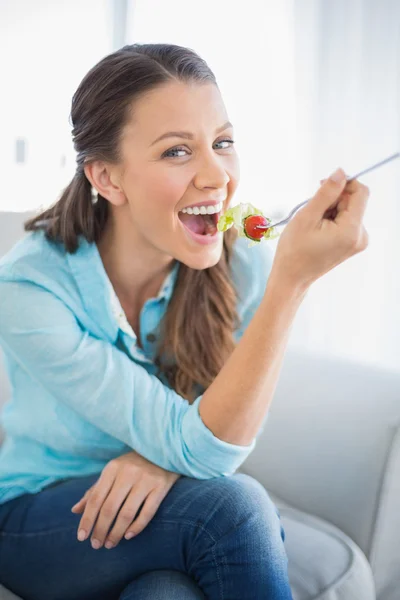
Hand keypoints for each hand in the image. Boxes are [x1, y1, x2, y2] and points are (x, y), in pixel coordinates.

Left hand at [71, 452, 179, 548]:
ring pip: (127, 513)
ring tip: (110, 544)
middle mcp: (128, 473)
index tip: (81, 537)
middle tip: (96, 545)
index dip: (87, 519)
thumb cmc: (133, 465)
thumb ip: (95, 490)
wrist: (163, 450)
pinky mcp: (161, 486)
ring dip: (116, 533)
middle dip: (100, 530)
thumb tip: (74, 511)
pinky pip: (147, 512)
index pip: (96, 499)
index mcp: (113, 468)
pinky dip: (137, 527)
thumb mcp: (112, 472)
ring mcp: (146, 480)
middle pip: (110, 508)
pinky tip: (128, 536)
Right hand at [270, 168, 369, 290]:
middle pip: (353, 201)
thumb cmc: (294, 251)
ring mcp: (357, 242)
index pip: (361, 193)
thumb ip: (326, 192)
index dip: (344, 183)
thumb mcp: (307, 216)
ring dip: (330, 210)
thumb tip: (340, 172)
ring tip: (312, 224)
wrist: (291, 278)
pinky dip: (331, 219)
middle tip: (311, 212)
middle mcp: (360, 236)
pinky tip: (317, 230)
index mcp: (352, 230)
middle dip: (333, 200)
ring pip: (348, 210)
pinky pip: (345, 220)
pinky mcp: (351, 244)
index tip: (324, 186)